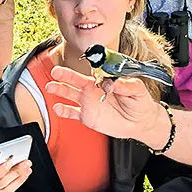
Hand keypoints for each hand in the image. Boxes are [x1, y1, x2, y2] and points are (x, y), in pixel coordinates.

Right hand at [45, 65, 161, 141]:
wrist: (141, 122)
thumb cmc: (140, 103)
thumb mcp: (137, 90)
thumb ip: (125, 84)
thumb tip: (113, 81)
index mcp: (104, 80)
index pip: (94, 70)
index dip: (90, 68)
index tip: (90, 68)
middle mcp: (94, 90)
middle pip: (76, 80)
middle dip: (65, 75)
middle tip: (56, 71)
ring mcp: (89, 103)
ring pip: (70, 94)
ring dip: (60, 89)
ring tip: (51, 86)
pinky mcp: (87, 116)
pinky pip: (72, 113)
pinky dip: (64, 111)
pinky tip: (58, 108)